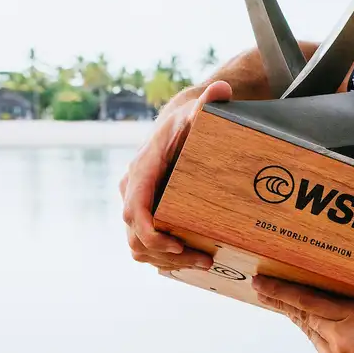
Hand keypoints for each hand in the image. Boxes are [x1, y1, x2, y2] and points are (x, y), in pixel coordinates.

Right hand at [119, 80, 233, 274]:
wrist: (176, 125)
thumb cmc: (188, 120)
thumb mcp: (198, 111)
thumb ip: (209, 103)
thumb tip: (221, 90)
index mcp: (141, 171)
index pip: (135, 210)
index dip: (152, 234)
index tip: (177, 246)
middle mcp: (131, 190)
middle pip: (136, 237)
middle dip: (167, 254)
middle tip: (205, 260)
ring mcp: (135, 204)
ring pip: (138, 247)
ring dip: (167, 262)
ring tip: (204, 262)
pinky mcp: (144, 214)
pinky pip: (145, 246)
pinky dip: (164, 259)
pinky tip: (191, 261)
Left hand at [252, 274, 353, 352]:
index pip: (309, 301)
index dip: (282, 291)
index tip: (260, 283)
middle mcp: (337, 344)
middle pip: (304, 318)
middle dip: (284, 302)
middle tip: (265, 289)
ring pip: (316, 340)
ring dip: (310, 326)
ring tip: (303, 314)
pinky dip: (332, 352)